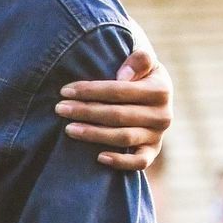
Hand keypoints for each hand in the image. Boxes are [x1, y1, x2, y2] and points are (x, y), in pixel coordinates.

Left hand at [56, 43, 170, 170]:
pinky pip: (139, 162)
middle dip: (85, 111)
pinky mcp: (152, 152)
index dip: (91, 90)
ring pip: (123, 138)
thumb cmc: (141, 76)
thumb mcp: (145, 63)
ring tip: (69, 129)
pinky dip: (120, 162)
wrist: (155, 97)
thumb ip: (139, 60)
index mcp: (161, 90)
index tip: (65, 91)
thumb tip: (123, 76)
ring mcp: (157, 136)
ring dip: (93, 134)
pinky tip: (99, 157)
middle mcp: (163, 115)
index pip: (120, 90)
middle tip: (60, 109)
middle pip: (117, 115)